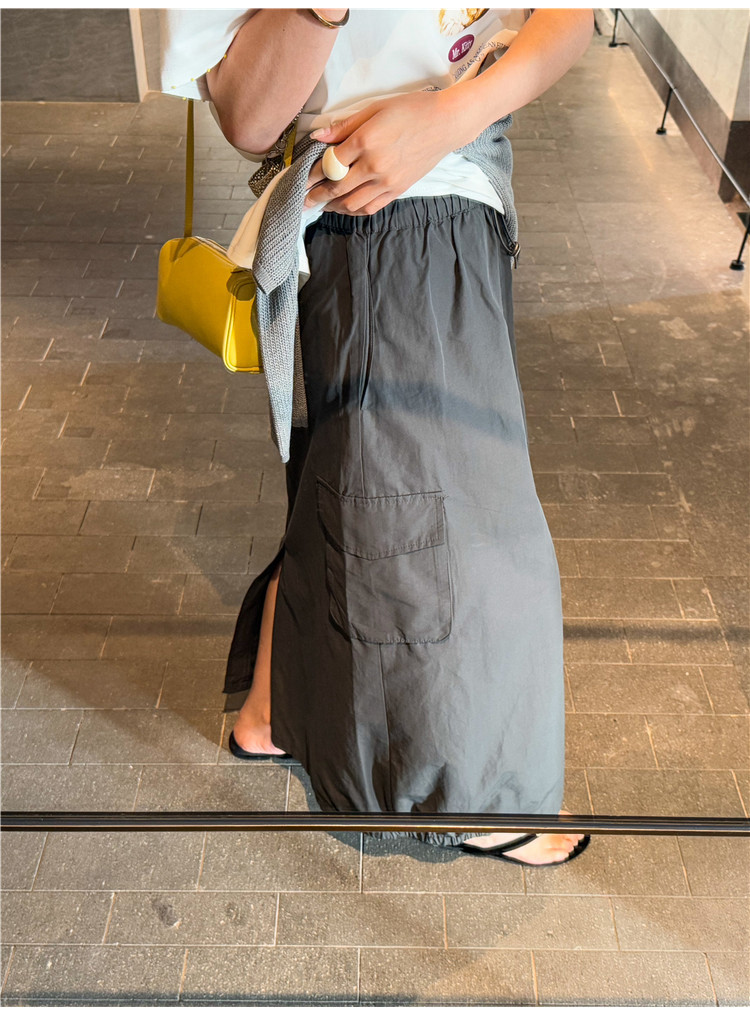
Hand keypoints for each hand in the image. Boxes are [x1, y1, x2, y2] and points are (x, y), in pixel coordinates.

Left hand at [302, 90, 465, 215]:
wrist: (445, 123)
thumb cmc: (411, 109)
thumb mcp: (375, 108)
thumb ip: (344, 126)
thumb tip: (318, 137)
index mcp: (365, 141)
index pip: (329, 163)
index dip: (311, 173)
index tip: (300, 178)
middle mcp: (374, 166)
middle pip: (336, 187)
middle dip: (316, 195)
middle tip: (302, 199)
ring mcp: (387, 181)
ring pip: (351, 203)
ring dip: (332, 206)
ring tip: (321, 205)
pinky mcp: (397, 190)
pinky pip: (370, 207)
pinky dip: (353, 210)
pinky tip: (344, 206)